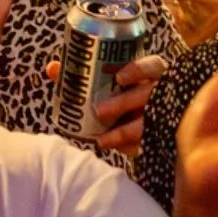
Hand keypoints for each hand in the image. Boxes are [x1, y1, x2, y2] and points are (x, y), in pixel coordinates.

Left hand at [44, 53, 167, 156]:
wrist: (137, 124)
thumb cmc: (121, 95)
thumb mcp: (109, 84)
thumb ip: (83, 76)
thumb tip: (53, 68)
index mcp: (151, 75)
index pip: (152, 66)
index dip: (138, 70)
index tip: (119, 78)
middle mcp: (162, 92)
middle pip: (148, 94)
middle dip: (124, 103)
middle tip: (100, 111)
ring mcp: (164, 115)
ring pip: (150, 122)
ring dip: (125, 131)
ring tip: (103, 140)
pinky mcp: (162, 136)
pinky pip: (148, 142)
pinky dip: (131, 147)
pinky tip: (117, 150)